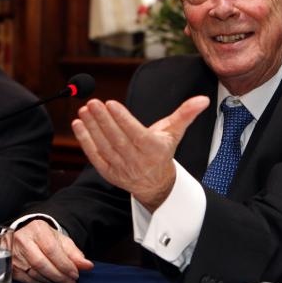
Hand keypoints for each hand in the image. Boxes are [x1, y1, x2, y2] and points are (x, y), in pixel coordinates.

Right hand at [12, 220, 93, 282]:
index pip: (52, 250)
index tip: (75, 274)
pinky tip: (49, 282)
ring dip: (51, 281)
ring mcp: (13, 252)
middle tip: (71, 282)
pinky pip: (26, 279)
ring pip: (33, 272)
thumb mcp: (60, 240)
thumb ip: (74, 253)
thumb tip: (87, 265)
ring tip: (63, 282)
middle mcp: (23, 239)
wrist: (24, 234)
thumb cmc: (44, 237)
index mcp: (37, 229)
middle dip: (59, 275)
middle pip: (41, 263)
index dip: (65, 265)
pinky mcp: (10, 264)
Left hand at [71, 96, 209, 211]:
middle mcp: (137, 160)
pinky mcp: (108, 172)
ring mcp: (121, 168)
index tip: (111, 103)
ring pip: (104, 146)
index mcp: (154, 150)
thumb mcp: (175, 132)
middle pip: (117, 139)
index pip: (136, 134)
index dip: (123, 119)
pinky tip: (79, 124)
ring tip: (84, 110)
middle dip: (103, 120)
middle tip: (92, 103)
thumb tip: (203, 99)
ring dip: (92, 128)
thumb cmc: (163, 151)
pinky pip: (95, 156)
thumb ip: (186, 114)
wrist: (155, 183)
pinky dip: (85, 141)